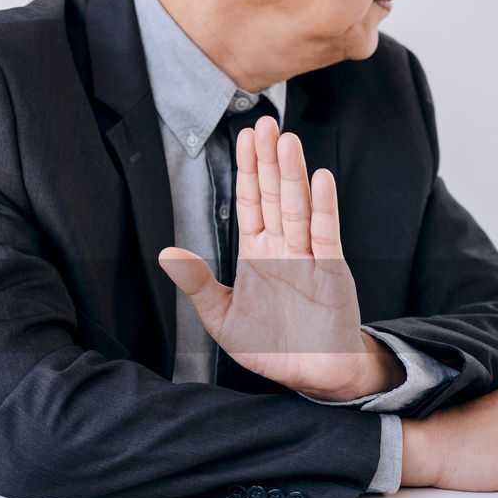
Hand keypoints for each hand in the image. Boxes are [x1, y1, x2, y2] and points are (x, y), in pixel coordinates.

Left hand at [158, 116, 401, 400]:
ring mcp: (308, 257)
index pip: (249, 203)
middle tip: (264, 122)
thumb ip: (197, 285)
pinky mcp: (331, 272)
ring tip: (287, 141)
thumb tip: (167, 254)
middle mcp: (283, 249)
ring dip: (292, 174)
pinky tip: (320, 179)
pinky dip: (323, 207)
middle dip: (268, 160)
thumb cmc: (270, 347)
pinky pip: (326, 235)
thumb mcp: (222, 317)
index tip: (243, 137)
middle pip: (272, 195)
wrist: (311, 374)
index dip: (246, 170)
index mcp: (256, 255)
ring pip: (298, 207)